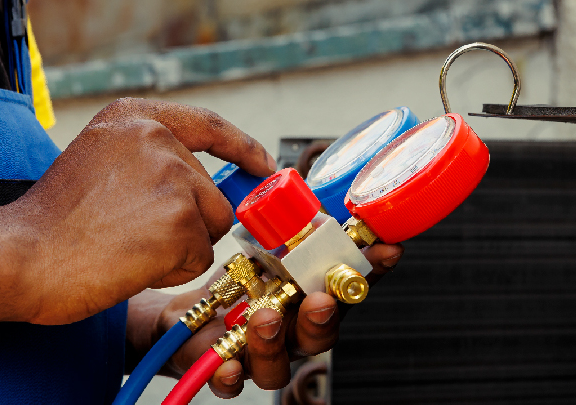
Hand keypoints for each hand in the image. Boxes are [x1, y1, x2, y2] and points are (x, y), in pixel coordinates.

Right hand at [0, 98, 276, 324]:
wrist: (19, 255)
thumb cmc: (55, 222)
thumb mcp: (101, 162)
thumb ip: (151, 161)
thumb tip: (206, 186)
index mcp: (135, 118)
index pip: (209, 124)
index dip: (242, 147)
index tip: (264, 164)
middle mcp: (158, 138)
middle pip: (212, 193)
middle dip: (186, 224)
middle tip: (131, 235)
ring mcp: (172, 176)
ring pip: (210, 226)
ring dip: (178, 247)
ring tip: (126, 246)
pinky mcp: (179, 219)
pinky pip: (199, 257)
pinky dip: (171, 270)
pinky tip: (130, 262)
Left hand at [129, 242, 404, 397]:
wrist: (188, 314)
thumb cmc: (236, 281)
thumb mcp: (262, 247)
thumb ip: (288, 228)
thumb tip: (305, 191)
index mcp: (308, 297)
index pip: (348, 286)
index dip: (371, 270)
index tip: (386, 250)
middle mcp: (292, 331)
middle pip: (320, 335)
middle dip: (322, 318)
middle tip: (319, 300)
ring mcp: (261, 354)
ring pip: (278, 364)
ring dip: (273, 342)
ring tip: (263, 318)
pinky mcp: (224, 369)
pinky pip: (232, 384)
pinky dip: (230, 376)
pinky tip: (226, 365)